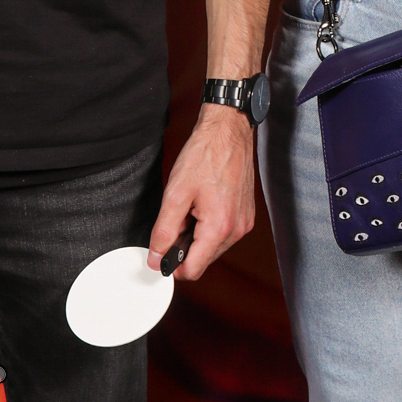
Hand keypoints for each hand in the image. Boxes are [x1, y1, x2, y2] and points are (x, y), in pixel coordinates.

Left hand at [147, 105, 256, 279]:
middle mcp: (236, 230)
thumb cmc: (205, 155)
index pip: (192, 271)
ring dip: (198, 234)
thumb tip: (156, 259)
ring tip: (193, 205)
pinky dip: (210, 225)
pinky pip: (224, 233)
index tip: (162, 247)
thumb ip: (163, 232)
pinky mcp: (246, 214)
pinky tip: (205, 201)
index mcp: (219, 228)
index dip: (172, 264)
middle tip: (179, 214)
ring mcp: (244, 222)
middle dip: (185, 245)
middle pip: (203, 259)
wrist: (228, 130)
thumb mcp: (175, 194)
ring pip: (213, 247)